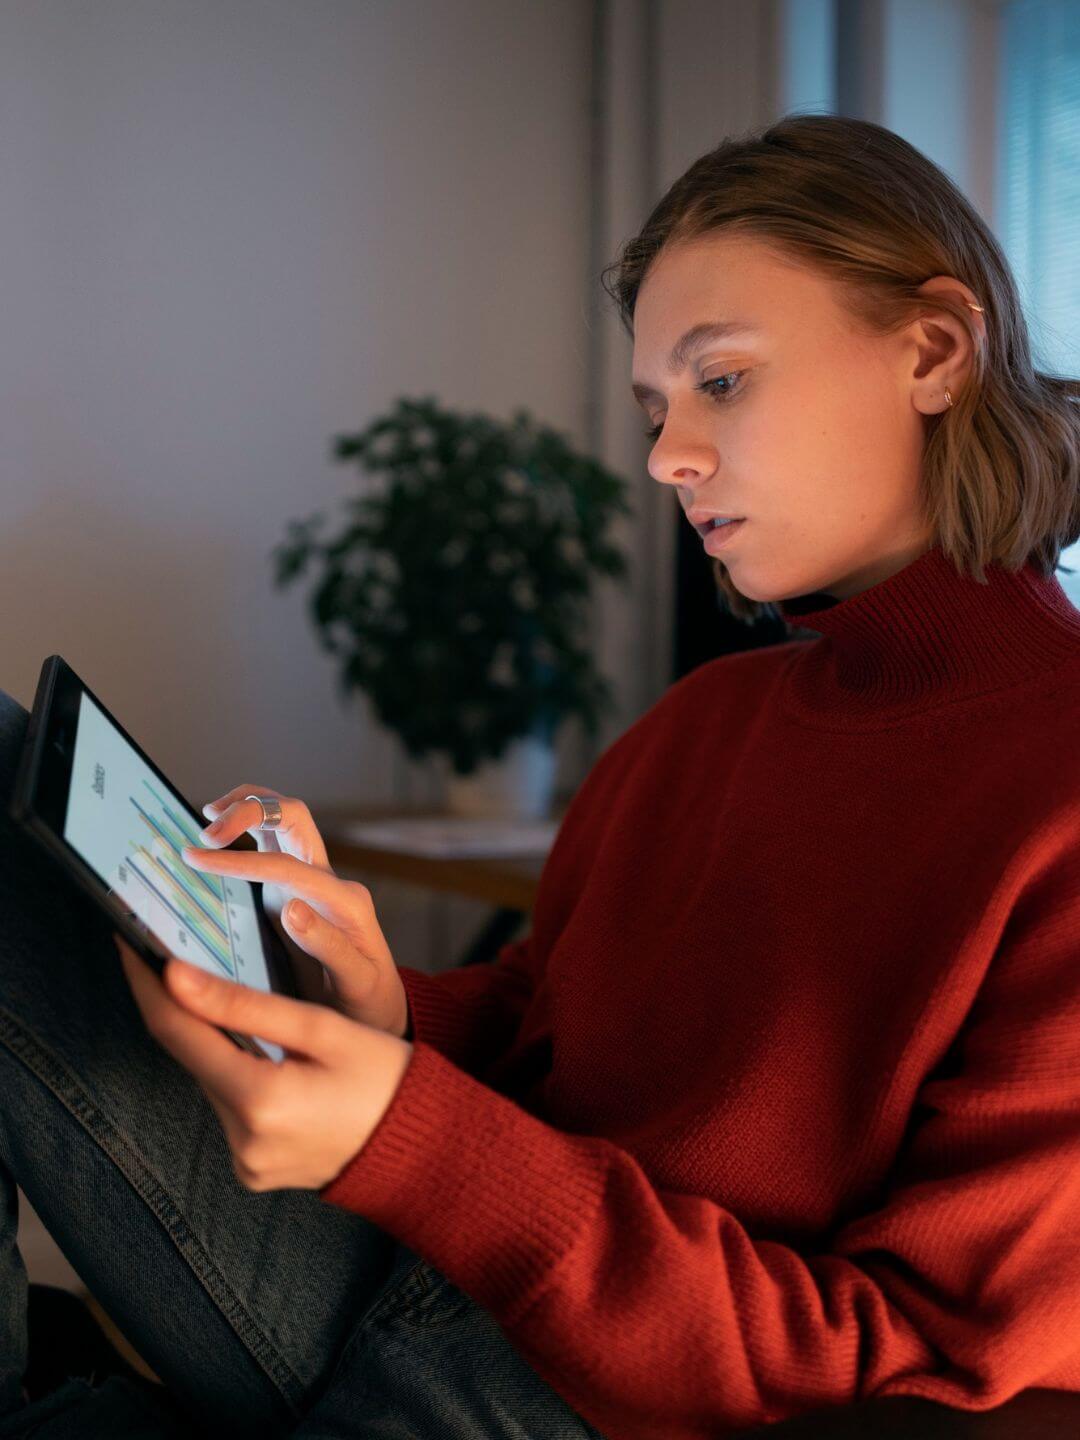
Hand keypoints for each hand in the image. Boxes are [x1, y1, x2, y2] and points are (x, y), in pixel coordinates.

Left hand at [115, 934, 413, 1190]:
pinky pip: (231, 1107)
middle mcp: (242, 1142)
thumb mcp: (323, 1028)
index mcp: (259, 1102)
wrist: (427, 1147)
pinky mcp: (254, 1169)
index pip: (176, 1033)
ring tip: (216, 993)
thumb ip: (247, 1005)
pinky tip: (253, 1045)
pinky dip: (236, 1071)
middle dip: (182, 1007)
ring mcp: (246, 1162)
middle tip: (173, 952)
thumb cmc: (386, 1078)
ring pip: (211, 1081)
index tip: (127, 940)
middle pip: (192, 1058)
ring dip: (212, 1040)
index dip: (146, 983)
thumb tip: (175, 975)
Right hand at [196, 786, 409, 1037]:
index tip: (197, 859)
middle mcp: (331, 881)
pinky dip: (248, 825)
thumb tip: (292, 907)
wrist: (379, 1008)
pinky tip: (218, 834)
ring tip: (208, 813)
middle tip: (205, 830)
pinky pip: (276, 840)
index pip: (284, 864)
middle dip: (249, 810)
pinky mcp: (301, 885)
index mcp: (345, 902)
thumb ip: (328, 947)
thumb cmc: (368, 1000)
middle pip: (294, 817)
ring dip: (249, 805)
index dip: (238, 859)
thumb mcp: (355, 983)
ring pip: (285, 818)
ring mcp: (317, 878)